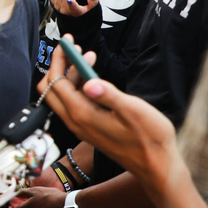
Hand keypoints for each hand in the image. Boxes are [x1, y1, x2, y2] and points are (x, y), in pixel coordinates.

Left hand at [38, 42, 182, 195]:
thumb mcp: (134, 111)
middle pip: (50, 89)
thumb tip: (89, 82)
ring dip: (70, 74)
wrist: (156, 166)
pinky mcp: (88, 128)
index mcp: (82, 114)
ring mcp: (80, 126)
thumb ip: (110, 95)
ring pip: (61, 96)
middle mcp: (75, 121)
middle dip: (59, 65)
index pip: (56, 82)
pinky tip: (94, 77)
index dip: (59, 59)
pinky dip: (77, 86)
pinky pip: (72, 103)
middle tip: (76, 48)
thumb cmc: (150, 138)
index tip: (68, 41)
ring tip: (90, 57)